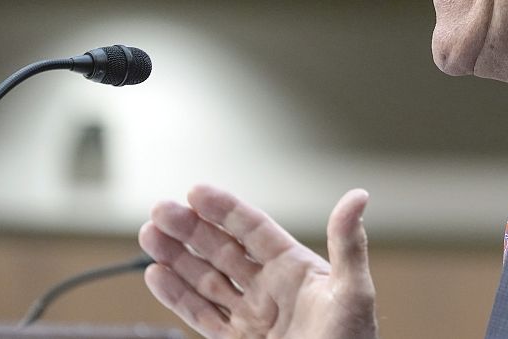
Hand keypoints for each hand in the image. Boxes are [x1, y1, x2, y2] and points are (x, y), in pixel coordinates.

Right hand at [139, 185, 377, 338]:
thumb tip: (358, 196)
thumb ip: (349, 245)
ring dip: (177, 257)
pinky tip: (157, 275)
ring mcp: (253, 316)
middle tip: (159, 209)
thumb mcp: (353, 292)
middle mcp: (272, 289)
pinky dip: (177, 296)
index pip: (254, 230)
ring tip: (149, 235)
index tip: (195, 191)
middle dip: (191, 229)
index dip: (225, 210)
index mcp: (297, 269)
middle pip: (223, 250)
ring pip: (206, 279)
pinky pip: (202, 315)